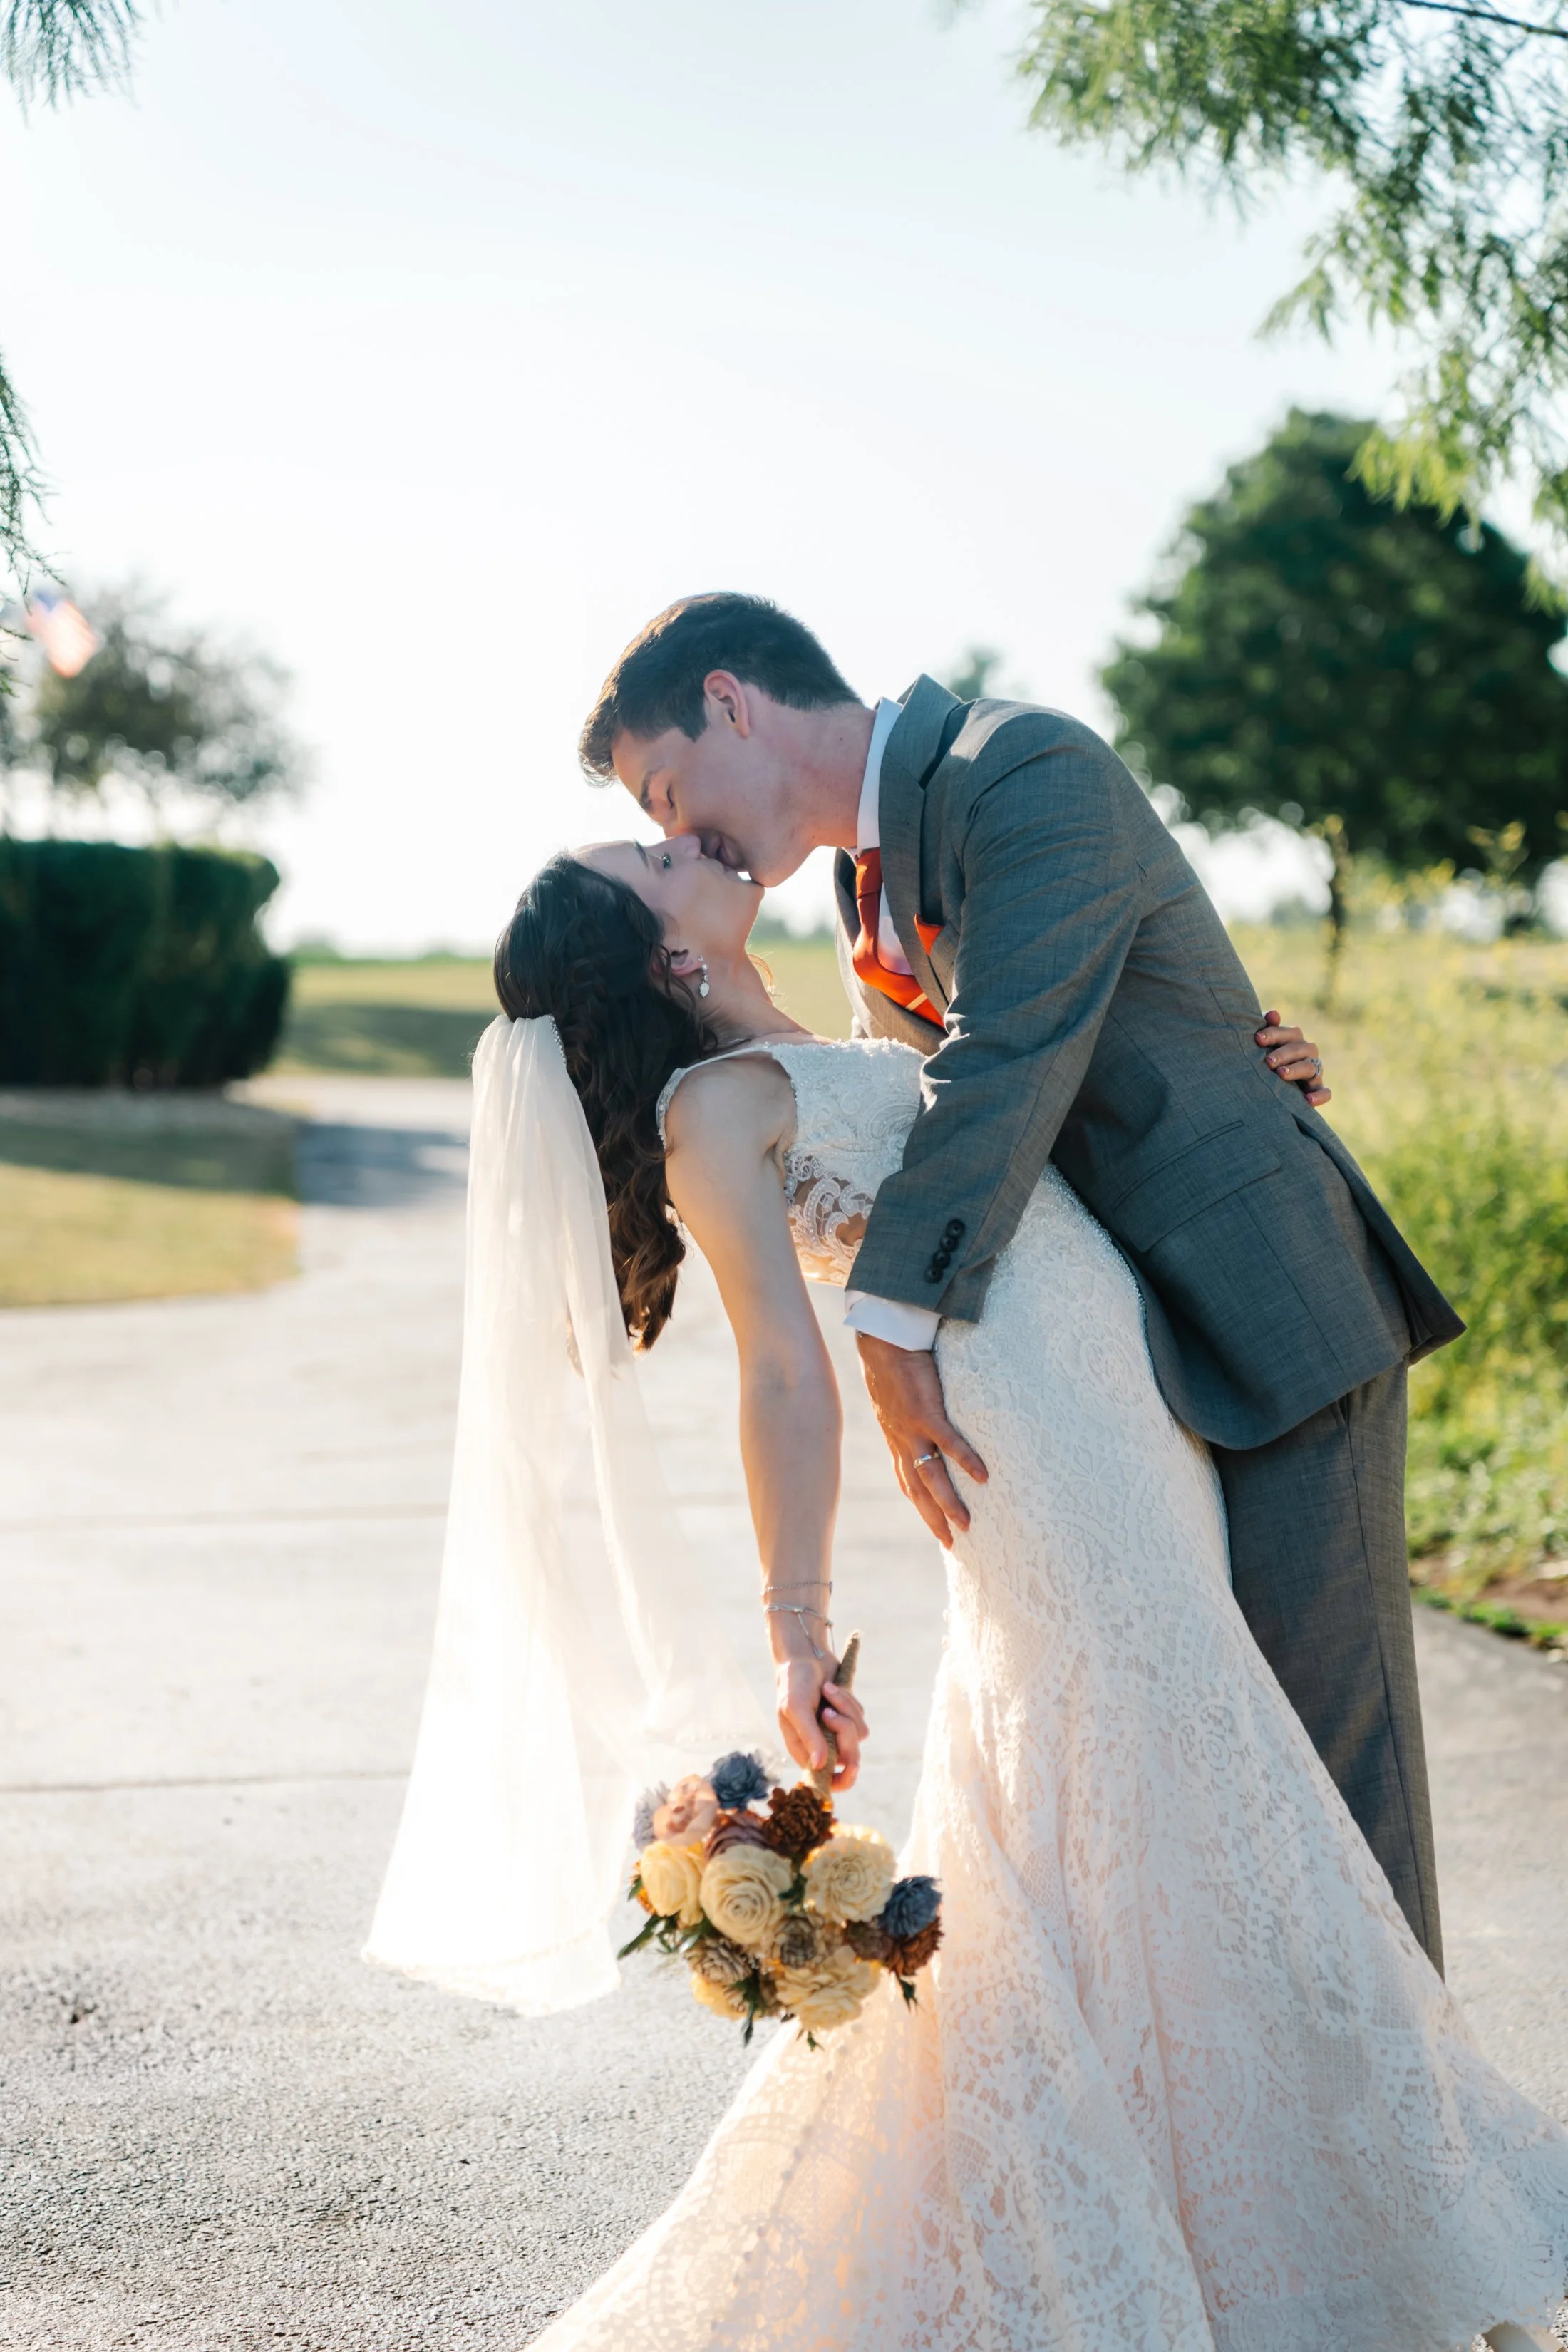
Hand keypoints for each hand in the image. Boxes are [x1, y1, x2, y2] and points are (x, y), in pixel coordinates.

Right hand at [775, 1651, 868, 1790]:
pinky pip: (860, 1716)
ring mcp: (836, 1731)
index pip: (826, 1780)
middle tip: (829, 1712)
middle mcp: (822, 1745)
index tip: (852, 1768)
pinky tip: (832, 1687)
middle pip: (849, 1756)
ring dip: (844, 1709)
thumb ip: (809, 1736)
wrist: (804, 1656)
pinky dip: (848, 1701)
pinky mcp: (848, 1716)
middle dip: (844, 1732)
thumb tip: (820, 1765)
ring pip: (858, 1734)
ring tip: (826, 1691)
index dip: (842, 1780)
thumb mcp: (796, 1708)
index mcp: (804, 1751)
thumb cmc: (793, 1683)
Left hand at [855, 1333, 987, 1548]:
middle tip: (952, 1543)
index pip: (909, 1482)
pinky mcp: (926, 1411)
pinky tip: (982, 1477)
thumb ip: (909, 1418)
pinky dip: (965, 1460)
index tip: (936, 1526)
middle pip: (918, 1490)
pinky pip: (948, 1442)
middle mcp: (902, 1442)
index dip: (921, 1506)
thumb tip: (923, 1424)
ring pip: (931, 1475)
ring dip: (948, 1502)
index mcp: (897, 1440)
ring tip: (966, 1524)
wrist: (881, 1343)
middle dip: (933, 1519)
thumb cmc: (893, 1368)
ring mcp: (912, 1429)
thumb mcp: (896, 1401)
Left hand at [1256, 1010, 1330, 1107]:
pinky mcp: (1317, 1090)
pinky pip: (1325, 1092)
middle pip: (1300, 1049)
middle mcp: (1307, 1053)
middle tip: (1268, 1061)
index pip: (1289, 1033)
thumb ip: (1268, 1028)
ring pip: (1310, 1068)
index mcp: (1295, 1039)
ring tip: (1281, 1074)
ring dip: (1296, 1070)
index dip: (1274, 1034)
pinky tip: (1307, 1100)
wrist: (1271, 1085)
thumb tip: (1273, 1013)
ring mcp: (1314, 1071)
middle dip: (1283, 1054)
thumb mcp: (1264, 1043)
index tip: (1257, 1039)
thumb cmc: (1265, 1056)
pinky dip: (1319, 1096)